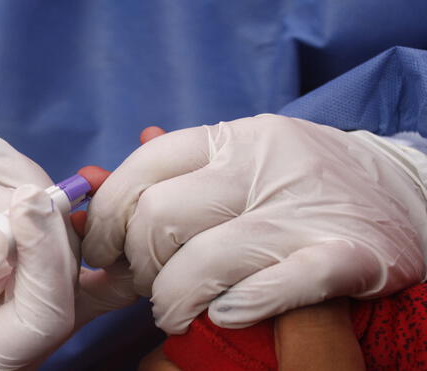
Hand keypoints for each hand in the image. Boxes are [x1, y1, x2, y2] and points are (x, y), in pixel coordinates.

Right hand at [0, 133, 138, 329]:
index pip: (47, 312)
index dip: (43, 254)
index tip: (24, 200)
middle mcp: (29, 327)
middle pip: (61, 265)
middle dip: (27, 208)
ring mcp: (35, 293)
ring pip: (56, 234)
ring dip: (19, 187)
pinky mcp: (32, 262)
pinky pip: (42, 221)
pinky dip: (17, 186)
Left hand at [82, 114, 425, 332]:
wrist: (402, 189)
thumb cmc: (301, 179)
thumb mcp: (242, 155)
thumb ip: (173, 171)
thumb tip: (95, 182)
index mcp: (235, 139)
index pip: (146, 164)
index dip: (109, 212)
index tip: (102, 246)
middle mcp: (265, 168)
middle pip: (161, 216)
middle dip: (137, 262)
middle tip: (144, 282)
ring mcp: (304, 212)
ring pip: (203, 260)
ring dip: (172, 299)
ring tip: (174, 311)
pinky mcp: (346, 255)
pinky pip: (274, 287)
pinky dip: (234, 308)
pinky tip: (223, 314)